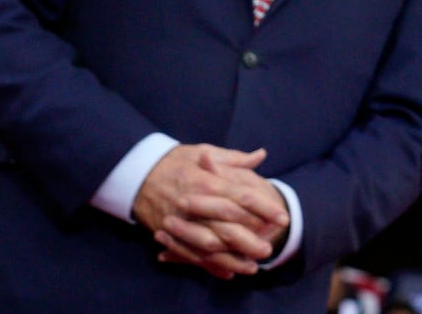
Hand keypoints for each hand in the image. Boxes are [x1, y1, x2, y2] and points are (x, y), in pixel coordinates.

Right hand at [133, 144, 288, 278]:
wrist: (138, 171)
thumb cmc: (176, 160)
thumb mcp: (204, 151)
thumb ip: (234, 159)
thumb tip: (261, 155)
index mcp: (208, 182)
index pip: (242, 198)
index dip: (265, 208)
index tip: (283, 217)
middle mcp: (195, 204)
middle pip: (227, 226)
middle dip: (250, 240)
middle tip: (269, 249)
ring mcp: (181, 222)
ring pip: (210, 246)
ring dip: (232, 258)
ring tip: (252, 266)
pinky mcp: (169, 234)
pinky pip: (191, 254)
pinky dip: (208, 265)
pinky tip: (227, 271)